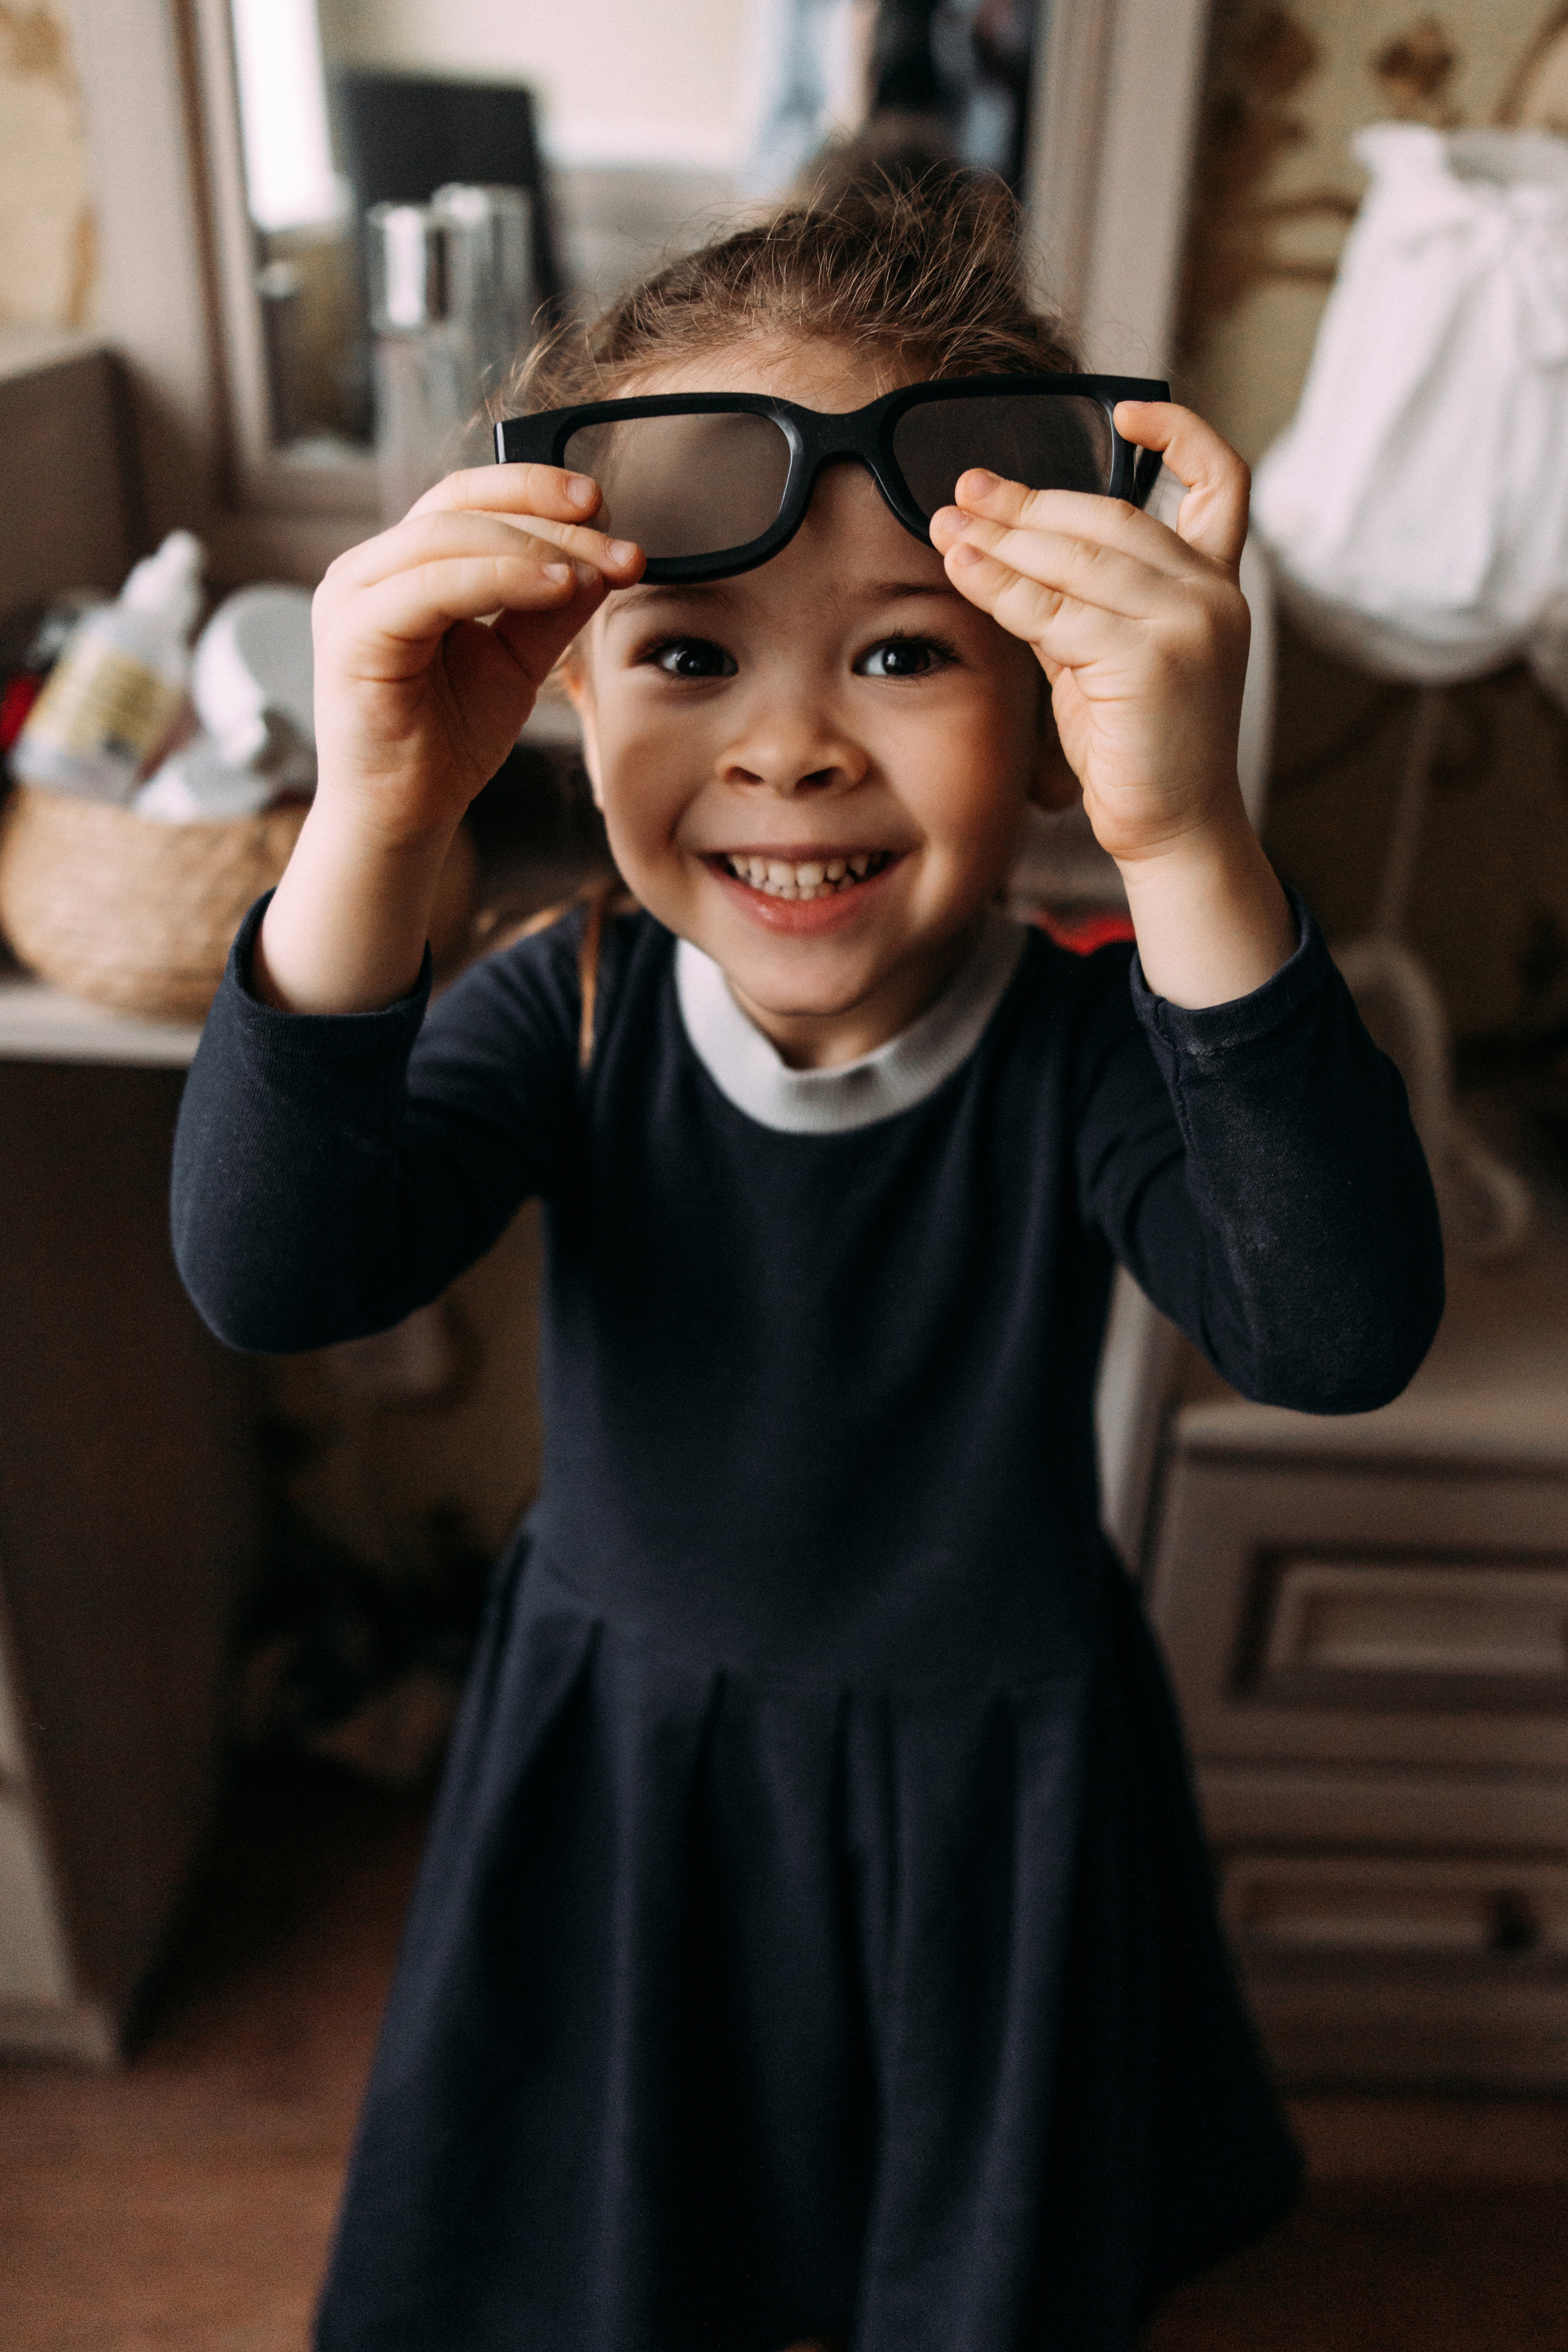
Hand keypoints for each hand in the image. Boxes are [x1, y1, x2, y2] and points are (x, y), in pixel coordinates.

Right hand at [311, 463, 642, 849]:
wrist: (405, 815)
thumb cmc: (448, 740)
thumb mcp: (516, 660)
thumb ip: (551, 609)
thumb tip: (604, 559)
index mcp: (402, 566)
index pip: (468, 497)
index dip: (534, 488)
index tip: (604, 507)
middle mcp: (368, 570)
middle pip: (460, 504)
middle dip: (547, 515)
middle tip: (617, 539)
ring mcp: (353, 597)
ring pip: (447, 536)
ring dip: (533, 546)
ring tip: (593, 570)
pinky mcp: (350, 634)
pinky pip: (432, 586)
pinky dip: (499, 579)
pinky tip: (554, 587)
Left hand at [930, 405, 1295, 1006]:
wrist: (1173, 831)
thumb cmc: (1135, 750)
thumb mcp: (1108, 655)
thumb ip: (1080, 598)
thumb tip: (1005, 540)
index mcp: (1216, 584)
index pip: (1220, 483)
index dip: (1179, 435)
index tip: (1125, 409)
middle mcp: (1212, 595)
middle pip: (1111, 516)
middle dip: (1029, 501)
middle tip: (965, 489)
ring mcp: (1188, 622)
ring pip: (1078, 556)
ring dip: (1003, 536)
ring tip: (947, 524)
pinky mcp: (1151, 657)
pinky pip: (1056, 609)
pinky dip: (1002, 586)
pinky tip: (962, 569)